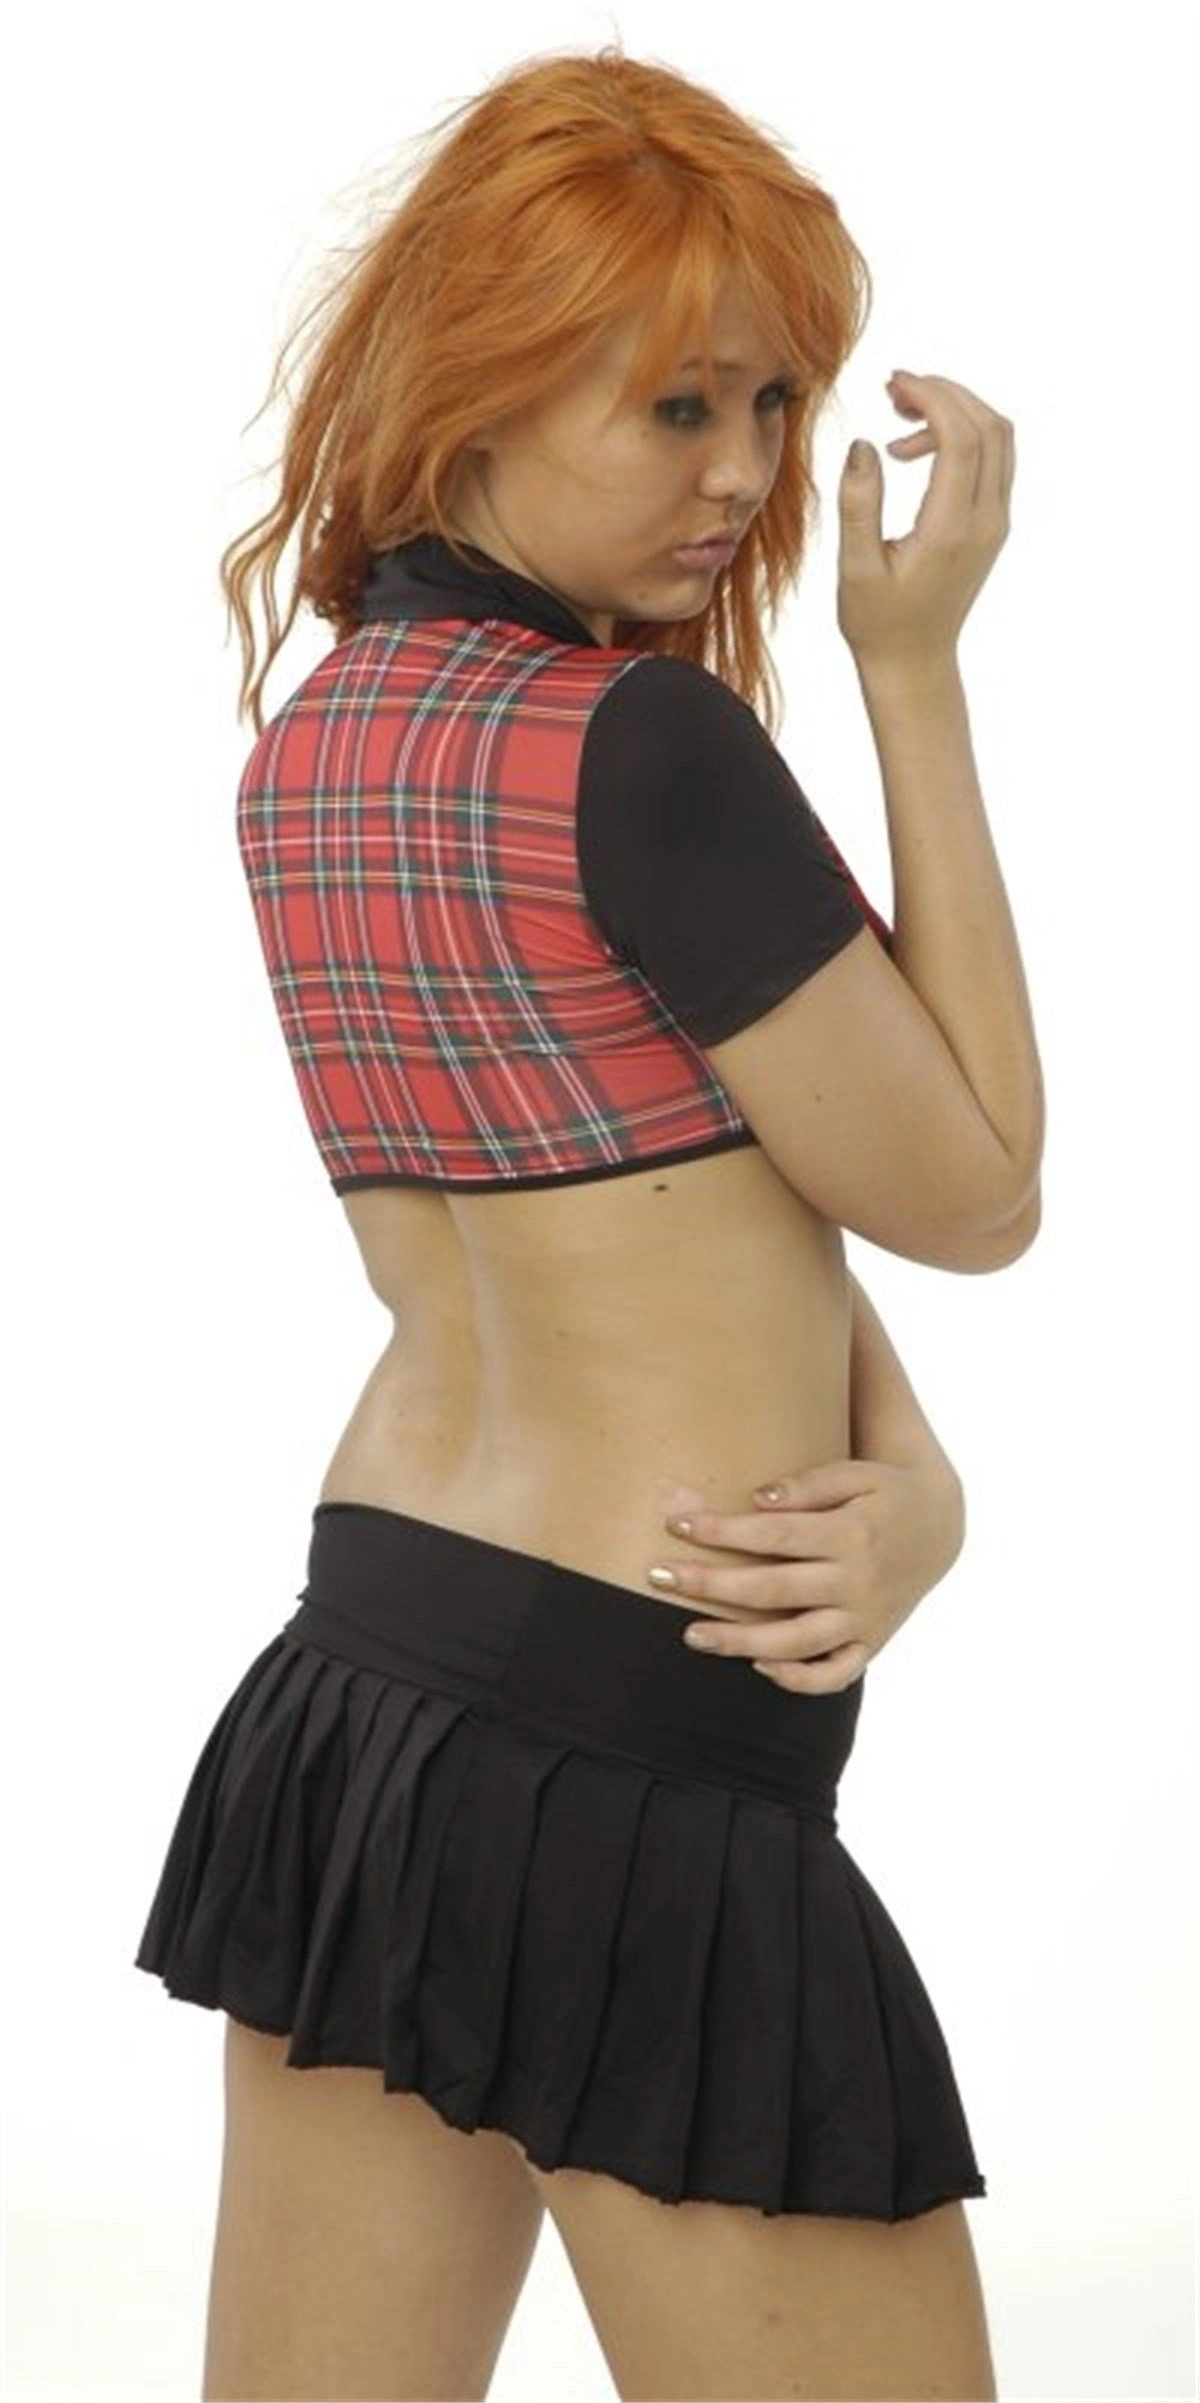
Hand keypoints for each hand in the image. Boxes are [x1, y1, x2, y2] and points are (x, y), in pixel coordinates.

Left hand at [653, 1457, 964, 1692]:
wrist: (941, 1527)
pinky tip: (758, 1666)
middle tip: (657, 1577)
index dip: (722, 1531)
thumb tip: (758, 1498)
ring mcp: (863, 1619)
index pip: (774, 1536)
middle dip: (711, 1584)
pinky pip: (834, 1675)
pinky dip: (798, 1679)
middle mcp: (856, 1582)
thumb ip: (811, 1483)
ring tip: (690, 1635)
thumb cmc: (885, 1490)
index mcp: (851, 1534)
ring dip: (740, 1642)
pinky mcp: (870, 1643)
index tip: (676, 1523)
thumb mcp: (858, 1473)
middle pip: (772, 1591)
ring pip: (795, 1642)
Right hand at [837, 370, 1014, 672]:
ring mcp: (995, 522)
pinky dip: (961, 436)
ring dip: (956, 411)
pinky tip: (913, 450)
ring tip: (900, 416)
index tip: (893, 383)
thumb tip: (863, 444)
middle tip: (894, 389)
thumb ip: (860, 504)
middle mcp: (985, 521)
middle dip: (945, 393)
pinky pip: (991, 460)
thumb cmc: (878, 623)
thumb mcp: (856, 568)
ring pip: (997, 438)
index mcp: (951, 530)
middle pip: (988, 426)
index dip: (931, 397)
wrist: (914, 662)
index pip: (961, 437)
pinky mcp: (992, 524)